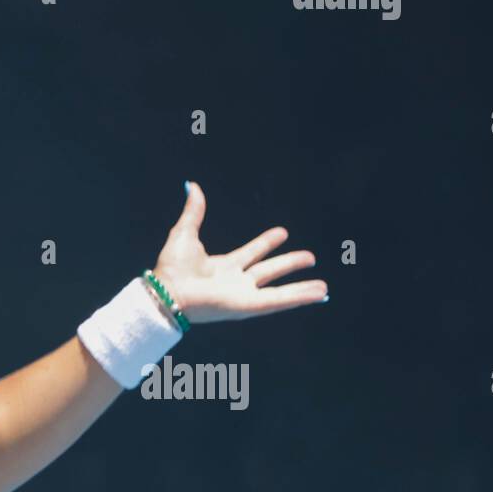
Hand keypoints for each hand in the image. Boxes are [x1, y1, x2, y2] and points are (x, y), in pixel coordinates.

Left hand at [151, 181, 327, 323]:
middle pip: (269, 272)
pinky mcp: (249, 306)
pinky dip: (299, 297)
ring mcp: (244, 295)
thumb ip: (194, 211)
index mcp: (222, 267)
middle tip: (310, 257)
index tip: (283, 232)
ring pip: (279, 291)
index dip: (266, 243)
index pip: (251, 253)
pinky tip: (318, 293)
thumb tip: (191, 186)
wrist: (168, 290)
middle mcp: (235, 283)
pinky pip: (279, 301)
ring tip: (323, 287)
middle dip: (289, 264)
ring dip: (301, 288)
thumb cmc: (172, 267)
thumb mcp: (185, 232)